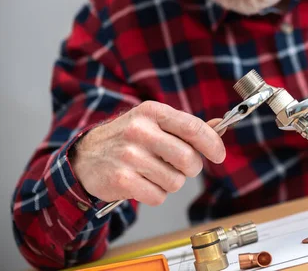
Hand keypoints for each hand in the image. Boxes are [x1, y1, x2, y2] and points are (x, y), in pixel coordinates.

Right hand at [70, 101, 226, 205]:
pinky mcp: (121, 179)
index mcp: (152, 112)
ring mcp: (129, 155)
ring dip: (171, 182)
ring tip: (154, 173)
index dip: (212, 144)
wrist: (85, 156)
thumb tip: (220, 126)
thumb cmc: (127, 139)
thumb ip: (186, 126)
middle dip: (191, 168)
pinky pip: (158, 196)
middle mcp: (140, 131)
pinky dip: (156, 195)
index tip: (219, 155)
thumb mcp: (154, 123)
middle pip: (188, 159)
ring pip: (175, 181)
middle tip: (181, 167)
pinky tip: (143, 183)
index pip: (193, 128)